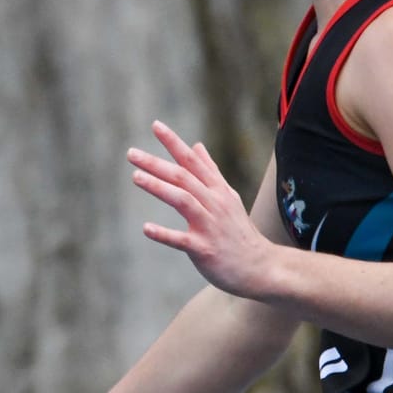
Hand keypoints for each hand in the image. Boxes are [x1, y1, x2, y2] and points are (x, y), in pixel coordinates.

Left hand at [130, 120, 276, 298]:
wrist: (261, 267)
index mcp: (217, 190)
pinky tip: (146, 228)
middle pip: (183, 177)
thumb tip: (196, 145)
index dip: (174, 143)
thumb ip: (210, 172)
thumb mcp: (227, 196)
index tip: (155, 125)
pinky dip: (164, 234)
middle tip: (131, 153)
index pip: (192, 161)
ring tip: (135, 177)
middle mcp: (214, 203)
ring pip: (183, 200)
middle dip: (156, 163)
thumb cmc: (238, 232)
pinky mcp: (205, 249)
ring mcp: (210, 226)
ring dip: (159, 187)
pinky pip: (182, 240)